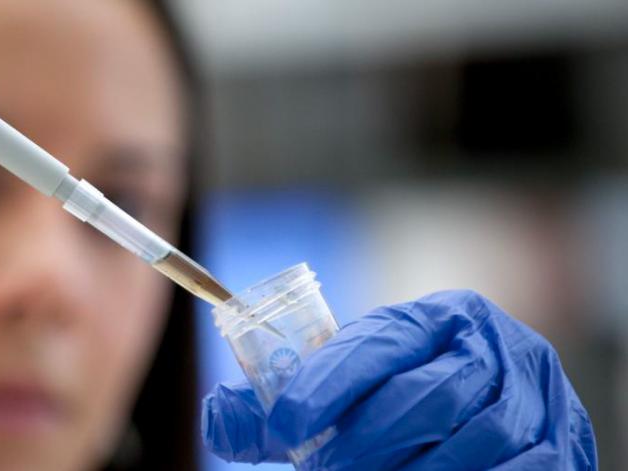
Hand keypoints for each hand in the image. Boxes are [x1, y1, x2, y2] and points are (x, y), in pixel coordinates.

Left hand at [202, 290, 597, 469]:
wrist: (498, 424)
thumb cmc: (404, 403)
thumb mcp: (351, 390)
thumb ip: (285, 404)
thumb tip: (221, 414)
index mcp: (434, 318)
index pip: (376, 344)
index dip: (326, 385)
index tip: (284, 427)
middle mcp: (491, 345)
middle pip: (424, 396)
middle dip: (365, 442)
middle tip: (326, 470)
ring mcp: (535, 393)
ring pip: (471, 439)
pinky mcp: (563, 442)